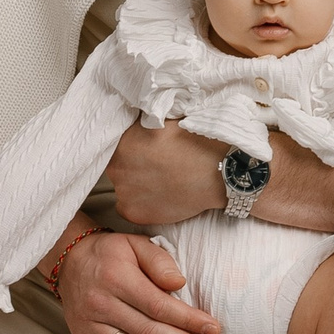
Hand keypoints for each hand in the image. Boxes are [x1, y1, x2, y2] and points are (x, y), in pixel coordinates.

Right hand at [57, 229, 221, 333]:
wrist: (68, 259)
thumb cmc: (110, 253)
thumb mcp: (135, 244)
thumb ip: (159, 261)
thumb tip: (180, 284)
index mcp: (118, 279)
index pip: (159, 305)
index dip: (188, 320)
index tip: (213, 328)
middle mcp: (102, 303)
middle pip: (148, 331)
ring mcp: (88, 323)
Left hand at [107, 119, 227, 228]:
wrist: (216, 170)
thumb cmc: (195, 142)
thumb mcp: (163, 121)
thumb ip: (143, 128)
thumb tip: (138, 128)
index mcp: (121, 143)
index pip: (118, 147)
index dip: (133, 151)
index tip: (146, 154)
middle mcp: (116, 168)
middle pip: (120, 168)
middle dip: (134, 168)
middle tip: (157, 168)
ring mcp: (124, 193)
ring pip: (125, 189)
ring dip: (138, 186)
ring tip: (163, 183)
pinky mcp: (133, 213)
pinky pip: (131, 208)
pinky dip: (143, 205)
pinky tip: (161, 197)